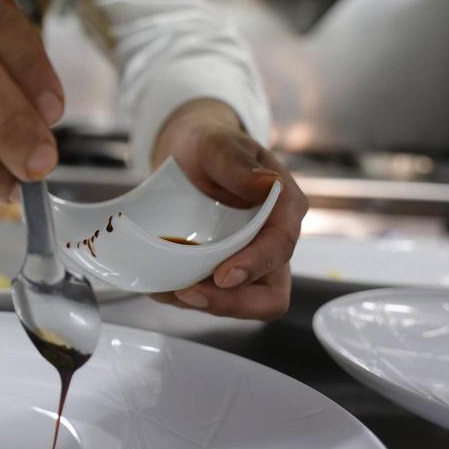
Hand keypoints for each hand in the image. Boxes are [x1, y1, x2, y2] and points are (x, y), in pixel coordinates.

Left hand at [148, 99, 307, 319]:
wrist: (189, 155)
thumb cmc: (211, 145)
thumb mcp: (219, 144)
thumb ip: (239, 164)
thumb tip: (266, 185)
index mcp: (284, 207)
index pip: (281, 246)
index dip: (255, 265)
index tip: (222, 275)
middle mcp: (274, 240)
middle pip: (270, 294)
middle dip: (232, 303)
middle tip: (188, 294)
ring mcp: (251, 259)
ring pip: (243, 303)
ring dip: (206, 304)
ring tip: (168, 291)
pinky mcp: (227, 269)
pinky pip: (217, 298)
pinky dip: (189, 299)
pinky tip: (163, 288)